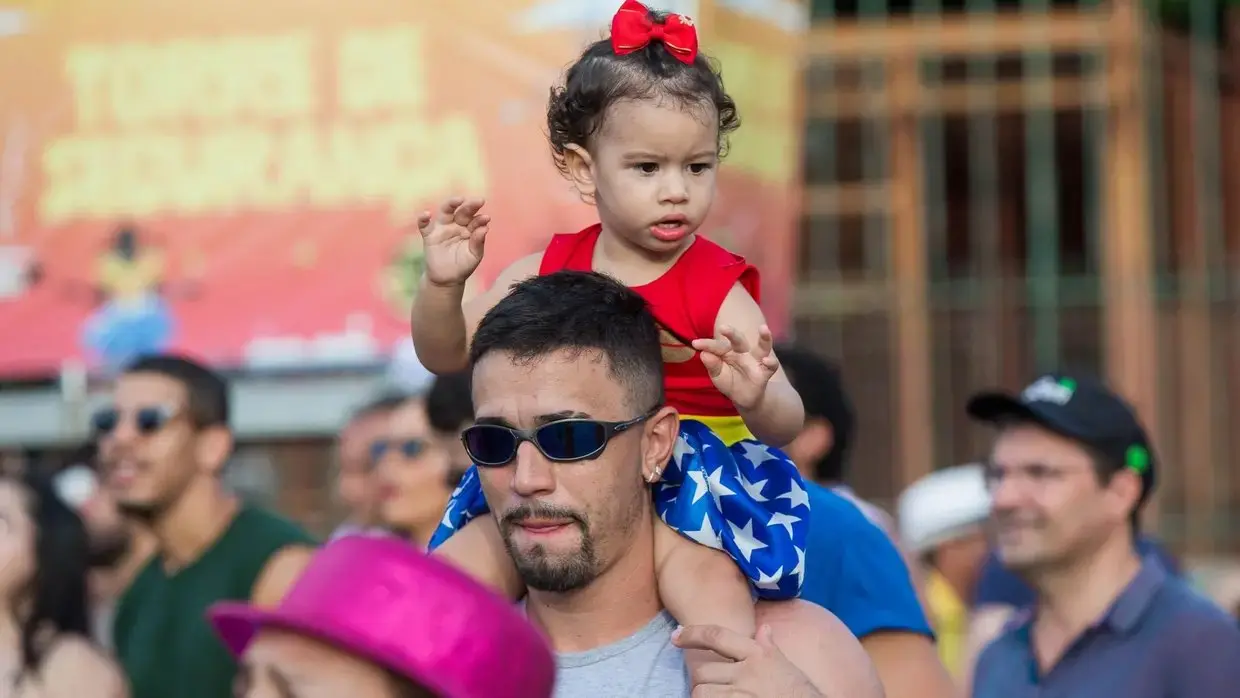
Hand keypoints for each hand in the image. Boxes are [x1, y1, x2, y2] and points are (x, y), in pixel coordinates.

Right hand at [416, 196, 489, 286]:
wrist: (447, 280)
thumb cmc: (463, 266)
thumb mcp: (474, 256)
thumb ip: (478, 242)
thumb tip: (485, 228)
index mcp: (470, 229)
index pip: (475, 220)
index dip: (480, 219)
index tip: (486, 218)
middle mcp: (456, 225)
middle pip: (462, 212)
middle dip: (470, 206)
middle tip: (478, 201)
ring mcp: (442, 229)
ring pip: (445, 212)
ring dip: (450, 204)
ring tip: (458, 200)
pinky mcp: (429, 236)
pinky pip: (424, 225)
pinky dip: (423, 219)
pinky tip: (426, 214)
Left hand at [673, 624, 820, 697]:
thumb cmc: (800, 693)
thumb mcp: (786, 666)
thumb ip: (770, 648)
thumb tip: (764, 628)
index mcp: (758, 655)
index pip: (717, 636)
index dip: (693, 634)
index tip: (676, 635)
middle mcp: (747, 672)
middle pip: (702, 670)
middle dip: (702, 679)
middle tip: (711, 685)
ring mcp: (741, 694)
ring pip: (700, 692)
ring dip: (703, 696)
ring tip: (719, 696)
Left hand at [691, 325, 777, 410]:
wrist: (743, 398)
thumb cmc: (729, 381)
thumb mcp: (717, 375)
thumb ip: (712, 365)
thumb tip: (703, 354)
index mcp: (728, 351)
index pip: (717, 346)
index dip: (707, 344)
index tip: (695, 344)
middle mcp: (742, 352)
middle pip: (738, 340)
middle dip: (732, 333)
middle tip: (723, 327)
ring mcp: (755, 361)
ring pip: (762, 347)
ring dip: (765, 338)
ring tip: (764, 328)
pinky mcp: (764, 372)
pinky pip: (771, 366)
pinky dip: (771, 362)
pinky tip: (767, 361)